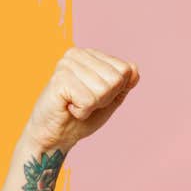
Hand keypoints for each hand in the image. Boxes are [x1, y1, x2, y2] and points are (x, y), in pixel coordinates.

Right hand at [22, 47, 139, 149]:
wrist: (55, 135)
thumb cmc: (81, 118)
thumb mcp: (110, 99)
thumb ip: (124, 84)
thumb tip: (135, 69)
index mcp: (91, 55)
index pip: (126, 69)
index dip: (116, 91)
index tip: (96, 97)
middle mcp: (78, 54)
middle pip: (117, 79)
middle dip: (105, 98)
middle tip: (85, 102)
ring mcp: (66, 64)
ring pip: (104, 90)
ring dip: (93, 105)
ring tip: (75, 104)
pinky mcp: (59, 79)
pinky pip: (89, 100)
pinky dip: (82, 111)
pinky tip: (68, 108)